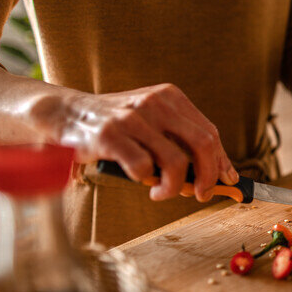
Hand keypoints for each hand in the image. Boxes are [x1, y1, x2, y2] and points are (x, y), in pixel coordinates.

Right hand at [27, 83, 237, 200]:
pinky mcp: (110, 135)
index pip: (209, 133)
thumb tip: (220, 173)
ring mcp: (132, 118)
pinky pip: (143, 167)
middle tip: (200, 194)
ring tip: (161, 193)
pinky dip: (146, 180)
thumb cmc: (114, 124)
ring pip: (176, 161)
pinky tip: (139, 180)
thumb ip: (180, 141)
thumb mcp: (151, 122)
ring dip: (174, 186)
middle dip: (209, 176)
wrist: (64, 112)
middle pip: (203, 144)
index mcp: (169, 97)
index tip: (227, 181)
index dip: (221, 161)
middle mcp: (155, 103)